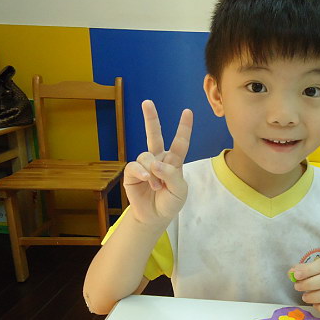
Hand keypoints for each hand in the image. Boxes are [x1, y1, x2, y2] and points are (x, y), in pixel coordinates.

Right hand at [123, 100, 192, 224]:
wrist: (155, 217)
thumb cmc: (170, 202)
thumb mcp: (180, 191)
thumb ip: (172, 175)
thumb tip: (156, 164)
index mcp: (174, 161)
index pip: (180, 142)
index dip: (184, 127)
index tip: (187, 112)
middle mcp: (158, 159)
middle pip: (154, 135)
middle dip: (151, 119)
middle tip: (147, 102)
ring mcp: (145, 165)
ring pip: (147, 156)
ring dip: (153, 172)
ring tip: (156, 186)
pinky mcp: (132, 173)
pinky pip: (135, 166)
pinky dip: (142, 172)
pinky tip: (147, 179)